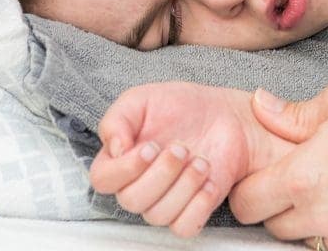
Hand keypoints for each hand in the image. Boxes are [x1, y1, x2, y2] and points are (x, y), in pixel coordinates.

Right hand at [89, 82, 293, 237]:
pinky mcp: (191, 210)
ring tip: (201, 161)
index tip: (150, 146)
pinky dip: (197, 206)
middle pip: (131, 200)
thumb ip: (117, 119)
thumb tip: (114, 149)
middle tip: (181, 148)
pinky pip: (184, 227)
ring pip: (158, 215)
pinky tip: (209, 182)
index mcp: (121, 160)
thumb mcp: (142, 99)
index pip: (103, 180)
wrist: (224, 114)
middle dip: (160, 173)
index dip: (124, 168)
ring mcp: (165, 200)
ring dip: (183, 186)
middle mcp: (139, 185)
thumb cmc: (180, 106)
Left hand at [228, 79, 327, 250]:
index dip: (251, 190)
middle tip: (304, 184)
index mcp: (302, 178)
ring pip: (309, 242)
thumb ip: (291, 113)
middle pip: (274, 228)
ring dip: (314, 224)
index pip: (247, 204)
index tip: (265, 180)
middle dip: (281, 207)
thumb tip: (260, 106)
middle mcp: (322, 216)